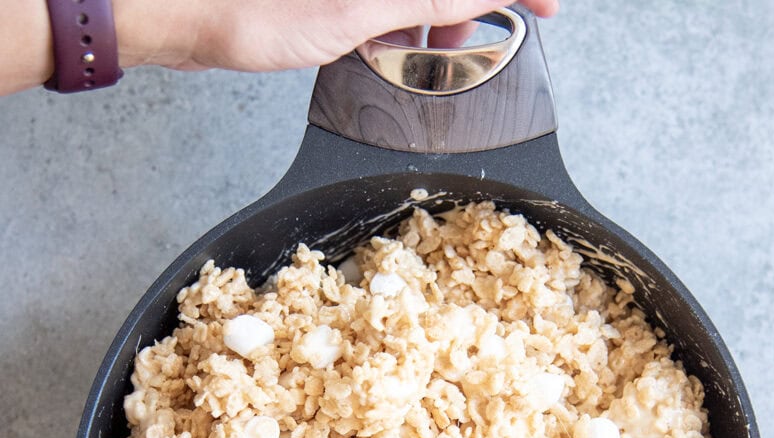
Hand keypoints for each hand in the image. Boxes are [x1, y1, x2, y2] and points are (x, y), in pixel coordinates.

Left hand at [118, 0, 559, 72]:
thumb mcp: (359, 10)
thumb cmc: (252, 7)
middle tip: (465, 39)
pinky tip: (389, 42)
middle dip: (463, 2)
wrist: (181, 12)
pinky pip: (386, 0)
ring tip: (423, 51)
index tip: (545, 5)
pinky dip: (398, 20)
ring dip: (431, 15)